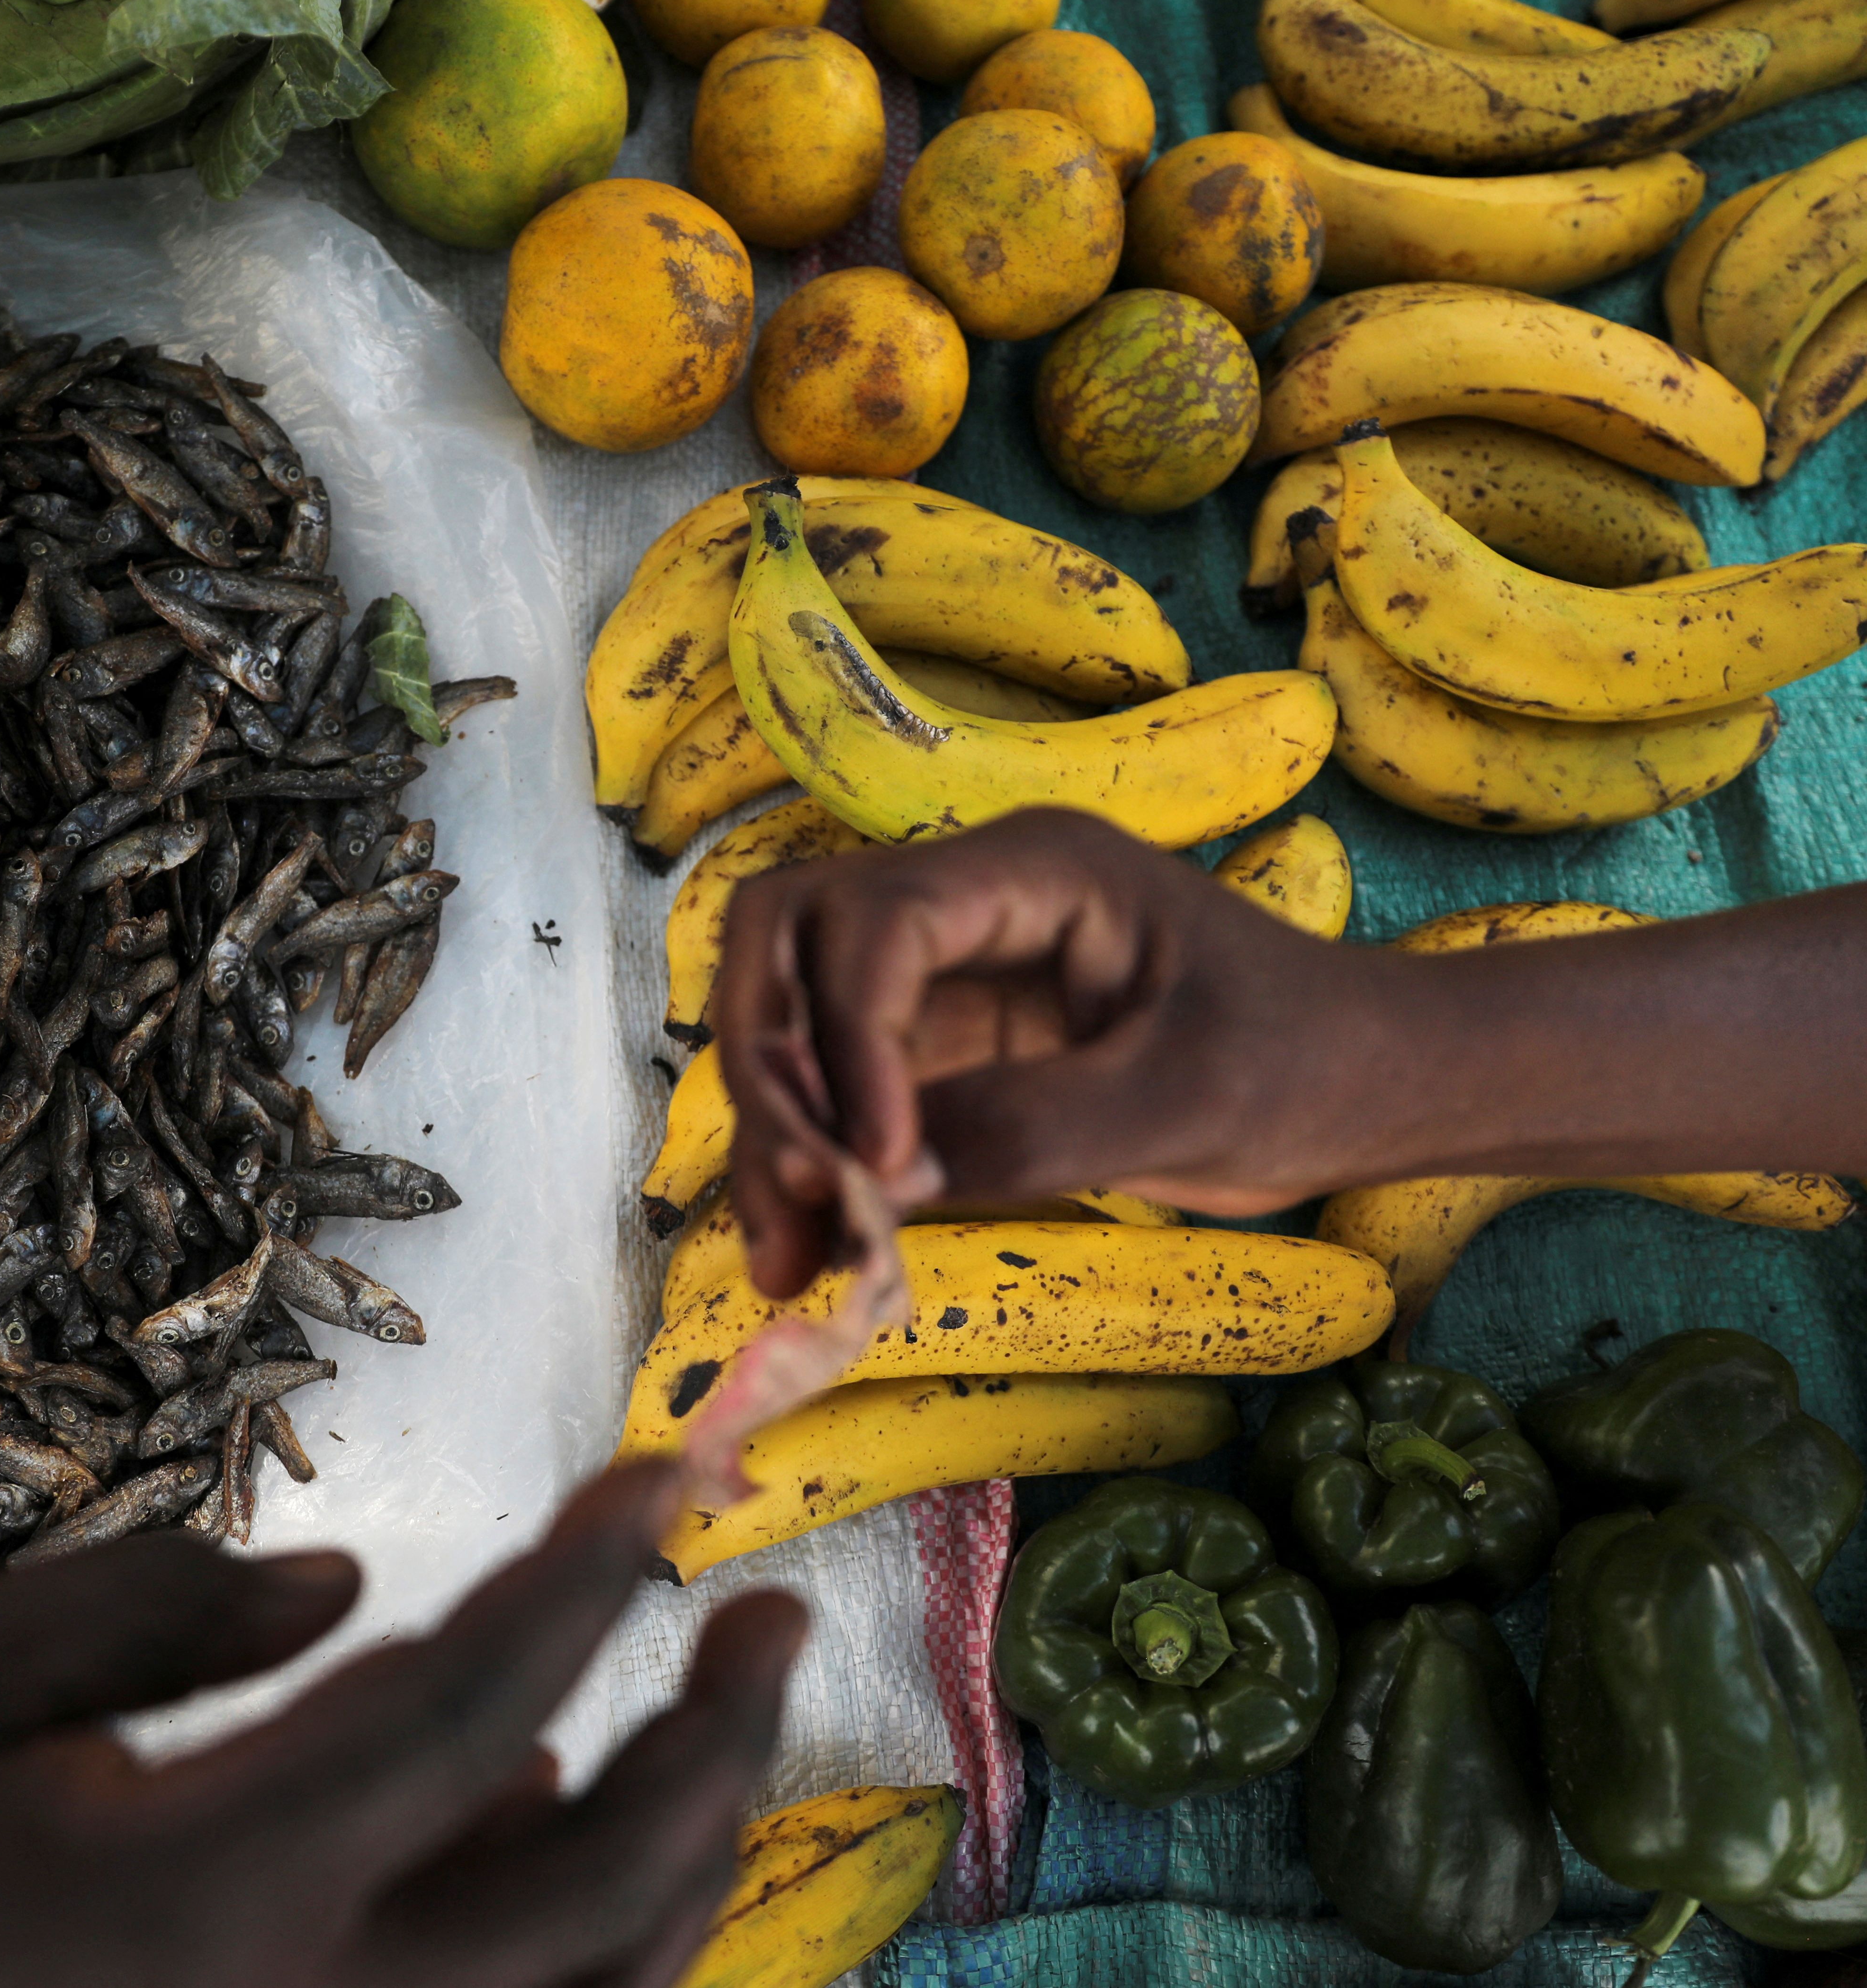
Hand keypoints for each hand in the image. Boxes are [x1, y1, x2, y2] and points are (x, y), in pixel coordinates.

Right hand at [0, 1460, 805, 1987]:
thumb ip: (150, 1608)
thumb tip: (344, 1585)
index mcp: (207, 1888)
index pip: (474, 1700)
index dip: (591, 1577)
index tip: (667, 1482)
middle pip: (603, 1892)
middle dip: (720, 1742)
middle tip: (770, 1619)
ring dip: (679, 1874)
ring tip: (698, 1742)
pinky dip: (573, 1972)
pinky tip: (550, 1865)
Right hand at [713, 810, 1403, 1296]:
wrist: (1364, 1090)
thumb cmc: (1309, 1060)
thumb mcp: (1191, 1098)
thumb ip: (1040, 1129)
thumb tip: (883, 1180)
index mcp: (1033, 871)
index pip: (872, 923)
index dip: (845, 1037)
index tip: (871, 1165)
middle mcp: (965, 908)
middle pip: (785, 944)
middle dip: (767, 1071)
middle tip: (794, 1200)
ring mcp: (943, 979)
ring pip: (789, 1025)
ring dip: (771, 1137)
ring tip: (787, 1260)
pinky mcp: (941, 1055)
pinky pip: (836, 1099)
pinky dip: (811, 1173)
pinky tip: (813, 1256)